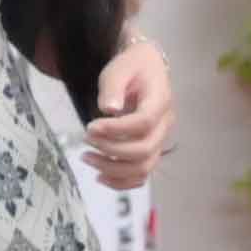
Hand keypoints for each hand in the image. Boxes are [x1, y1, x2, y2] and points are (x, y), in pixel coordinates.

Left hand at [83, 38, 174, 190]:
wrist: (145, 69)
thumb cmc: (131, 68)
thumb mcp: (119, 69)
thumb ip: (113, 87)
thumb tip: (109, 109)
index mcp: (160, 102)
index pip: (143, 123)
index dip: (116, 130)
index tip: (90, 127)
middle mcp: (164, 124)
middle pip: (144, 150)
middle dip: (111, 150)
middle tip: (85, 140)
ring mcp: (159, 139)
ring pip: (144, 167)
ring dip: (113, 169)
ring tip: (86, 158)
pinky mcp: (150, 149)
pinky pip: (142, 174)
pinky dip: (123, 182)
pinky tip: (100, 177)